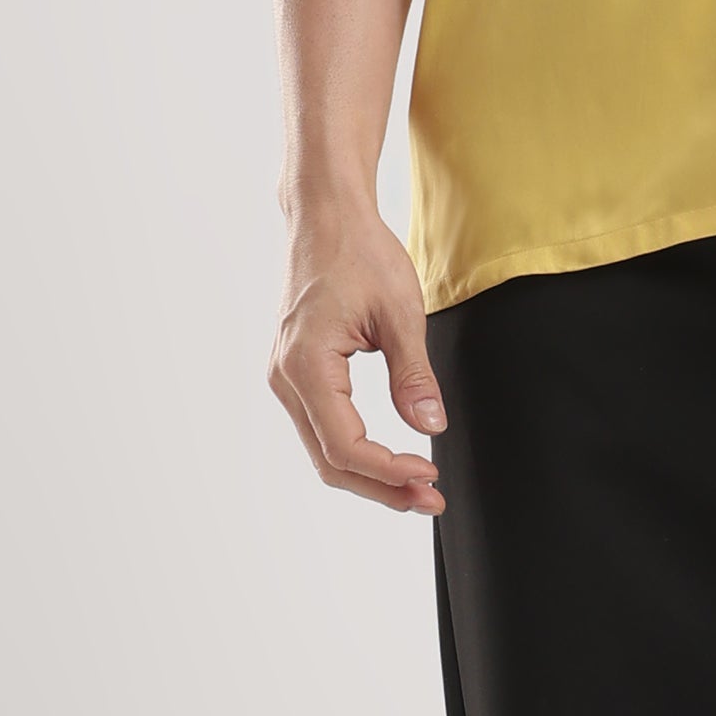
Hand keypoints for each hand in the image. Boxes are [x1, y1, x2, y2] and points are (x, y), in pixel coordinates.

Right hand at [269, 207, 447, 511]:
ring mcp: (285, 377)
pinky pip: (322, 427)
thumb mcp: (401, 312)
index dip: (389, 470)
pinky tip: (391, 459)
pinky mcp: (296, 372)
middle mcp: (285, 377)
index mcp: (306, 364)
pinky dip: (356, 451)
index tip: (430, 475)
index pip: (345, 446)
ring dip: (370, 474)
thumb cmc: (360, 252)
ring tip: (417, 487)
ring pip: (323, 450)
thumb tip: (430, 427)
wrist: (325, 216)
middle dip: (381, 487)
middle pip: (329, 461)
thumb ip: (413, 375)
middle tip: (431, 500)